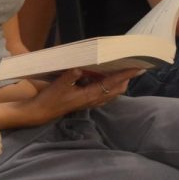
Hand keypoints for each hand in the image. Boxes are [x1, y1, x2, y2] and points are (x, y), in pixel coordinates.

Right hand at [9, 68, 140, 125]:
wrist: (41, 112)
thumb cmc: (49, 99)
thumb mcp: (58, 85)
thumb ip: (70, 76)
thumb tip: (81, 69)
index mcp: (89, 95)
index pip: (112, 83)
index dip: (125, 75)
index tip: (137, 68)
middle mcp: (93, 100)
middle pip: (116, 90)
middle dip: (127, 79)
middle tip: (134, 67)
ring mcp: (90, 102)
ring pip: (111, 93)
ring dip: (119, 83)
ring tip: (125, 73)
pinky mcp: (85, 102)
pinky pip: (103, 95)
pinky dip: (110, 87)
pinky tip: (107, 80)